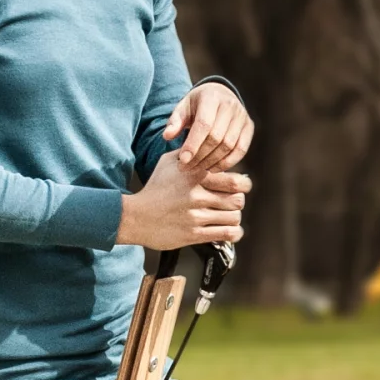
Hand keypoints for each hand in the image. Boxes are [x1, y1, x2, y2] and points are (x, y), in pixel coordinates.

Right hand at [118, 147, 246, 250]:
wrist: (135, 217)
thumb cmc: (153, 190)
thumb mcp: (168, 163)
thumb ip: (189, 154)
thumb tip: (205, 145)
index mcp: (195, 176)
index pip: (234, 180)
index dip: (243, 184)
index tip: (241, 187)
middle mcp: (197, 195)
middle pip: (238, 200)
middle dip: (238, 201)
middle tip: (232, 202)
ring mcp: (196, 216)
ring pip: (234, 218)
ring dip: (234, 217)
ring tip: (227, 216)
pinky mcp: (193, 234)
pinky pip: (226, 234)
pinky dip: (233, 233)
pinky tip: (229, 230)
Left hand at [163, 80, 252, 177]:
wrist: (219, 95)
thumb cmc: (197, 105)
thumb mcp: (183, 108)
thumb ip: (174, 122)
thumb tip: (167, 136)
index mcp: (211, 97)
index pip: (204, 124)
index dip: (193, 144)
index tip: (182, 161)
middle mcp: (230, 105)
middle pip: (216, 137)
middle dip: (200, 156)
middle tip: (186, 168)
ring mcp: (242, 116)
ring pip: (229, 145)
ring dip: (212, 161)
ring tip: (197, 169)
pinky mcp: (249, 127)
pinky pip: (241, 150)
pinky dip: (227, 162)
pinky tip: (213, 169)